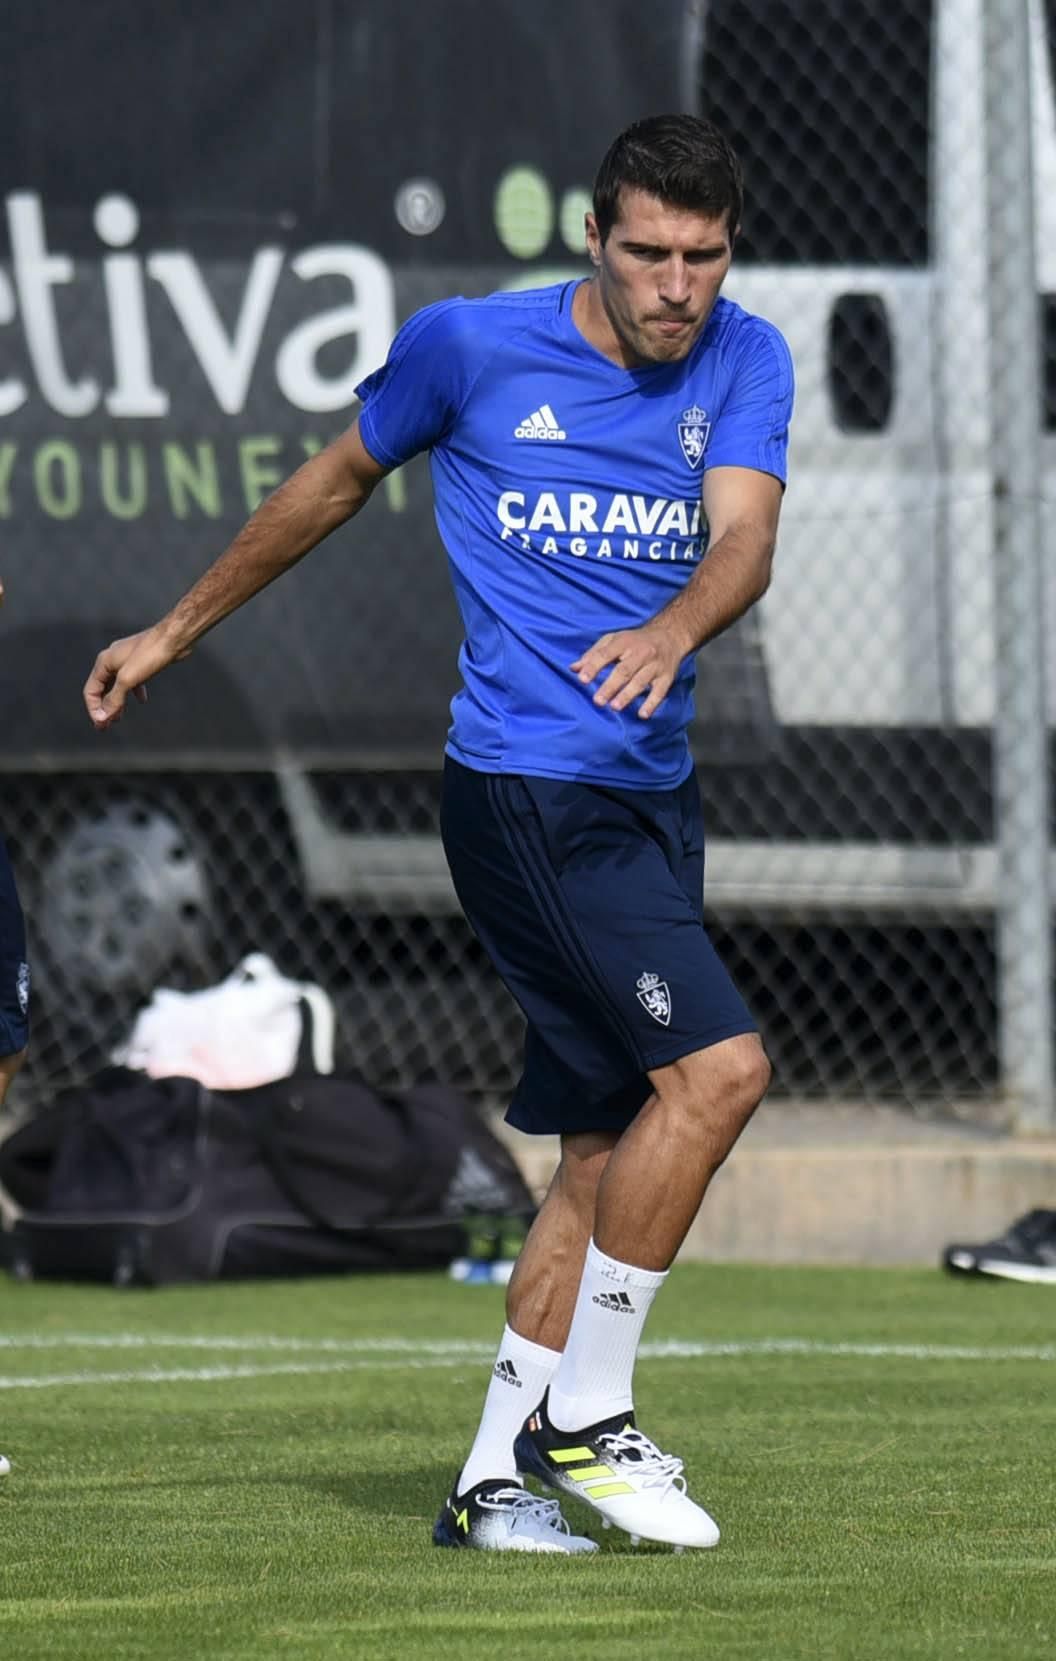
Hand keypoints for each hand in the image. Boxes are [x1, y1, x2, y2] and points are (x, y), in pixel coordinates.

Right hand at [83, 627, 185, 729]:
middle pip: (102, 689)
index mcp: (104, 662)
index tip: (101, 725)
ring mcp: (127, 660)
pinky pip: (132, 680)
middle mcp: (112, 660)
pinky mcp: (141, 662)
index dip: (94, 709)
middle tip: (105, 727)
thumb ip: (114, 698)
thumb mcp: (128, 680)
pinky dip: (134, 692)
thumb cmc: (150, 655)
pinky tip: (142, 701)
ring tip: (119, 718)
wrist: (174, 638)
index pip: (91, 690)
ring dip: (117, 702)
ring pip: (117, 685)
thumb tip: (102, 717)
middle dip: (104, 708)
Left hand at [570, 619, 689, 718]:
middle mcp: (641, 653)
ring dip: (627, 695)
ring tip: (614, 707)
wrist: (669, 636)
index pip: (606, 654)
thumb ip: (593, 654)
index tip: (582, 679)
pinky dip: (651, 703)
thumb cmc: (635, 641)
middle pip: (624, 670)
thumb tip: (573, 669)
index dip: (594, 666)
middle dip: (610, 686)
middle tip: (597, 700)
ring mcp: (655, 666)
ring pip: (640, 682)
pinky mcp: (666, 677)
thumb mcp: (614, 640)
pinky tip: (642, 714)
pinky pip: (660, 692)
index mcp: (625, 642)